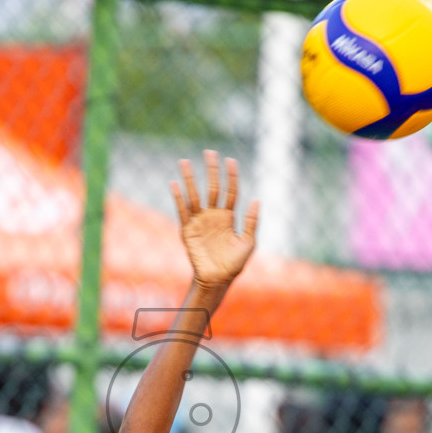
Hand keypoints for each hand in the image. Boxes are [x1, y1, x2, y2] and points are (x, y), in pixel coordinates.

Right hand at [171, 150, 259, 297]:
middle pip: (212, 188)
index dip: (231, 176)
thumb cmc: (234, 264)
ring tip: (184, 161)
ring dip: (189, 178)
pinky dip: (178, 198)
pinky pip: (182, 211)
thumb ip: (252, 222)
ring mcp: (200, 221)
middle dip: (211, 170)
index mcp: (228, 217)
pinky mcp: (188, 230)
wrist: (218, 280)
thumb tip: (257, 200)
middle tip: (209, 152)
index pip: (230, 191)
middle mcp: (213, 215)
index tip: (230, 161)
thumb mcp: (248, 243)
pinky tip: (174, 184)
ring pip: (194, 195)